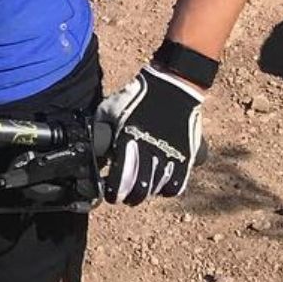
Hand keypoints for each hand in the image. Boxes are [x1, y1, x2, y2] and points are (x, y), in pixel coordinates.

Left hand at [95, 58, 206, 204]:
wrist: (172, 84)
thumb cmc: (136, 97)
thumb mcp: (108, 110)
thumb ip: (100, 135)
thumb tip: (96, 157)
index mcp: (128, 141)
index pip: (120, 181)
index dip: (113, 192)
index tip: (110, 192)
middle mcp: (150, 151)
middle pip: (139, 191)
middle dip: (128, 197)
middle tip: (124, 194)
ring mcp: (170, 155)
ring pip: (156, 190)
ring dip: (146, 192)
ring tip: (141, 185)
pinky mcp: (186, 156)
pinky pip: (177, 186)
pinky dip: (166, 189)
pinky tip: (159, 182)